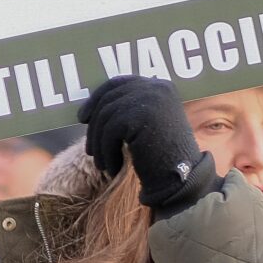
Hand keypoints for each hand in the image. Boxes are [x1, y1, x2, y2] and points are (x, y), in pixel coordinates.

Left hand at [79, 75, 204, 216]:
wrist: (181, 179)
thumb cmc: (161, 158)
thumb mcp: (145, 127)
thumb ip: (126, 111)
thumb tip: (88, 109)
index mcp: (160, 86)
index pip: (118, 83)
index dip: (97, 98)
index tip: (82, 117)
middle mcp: (156, 87)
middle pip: (108, 99)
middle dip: (94, 126)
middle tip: (90, 150)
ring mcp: (150, 99)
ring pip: (105, 117)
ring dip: (99, 144)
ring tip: (102, 164)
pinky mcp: (141, 116)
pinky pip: (109, 131)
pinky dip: (106, 152)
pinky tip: (112, 168)